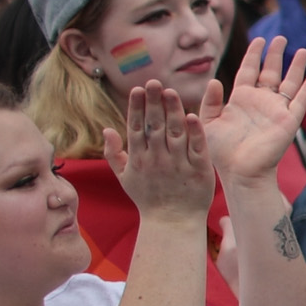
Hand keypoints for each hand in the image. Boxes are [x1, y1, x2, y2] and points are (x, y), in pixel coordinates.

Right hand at [106, 82, 215, 221]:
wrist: (171, 224)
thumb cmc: (147, 199)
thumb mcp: (124, 178)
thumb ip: (113, 153)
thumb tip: (107, 128)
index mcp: (138, 159)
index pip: (136, 127)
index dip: (136, 107)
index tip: (137, 89)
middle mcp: (156, 159)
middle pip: (154, 126)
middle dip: (153, 103)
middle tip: (154, 82)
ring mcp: (178, 165)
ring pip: (174, 133)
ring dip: (172, 111)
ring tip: (171, 92)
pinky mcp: (199, 171)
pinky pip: (196, 149)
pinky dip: (194, 133)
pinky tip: (192, 116)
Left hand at [202, 36, 305, 186]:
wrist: (240, 171)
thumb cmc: (221, 152)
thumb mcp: (207, 122)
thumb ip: (209, 101)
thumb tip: (215, 80)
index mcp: (240, 99)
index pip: (249, 71)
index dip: (254, 55)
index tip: (259, 40)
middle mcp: (260, 102)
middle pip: (270, 72)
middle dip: (275, 54)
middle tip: (280, 37)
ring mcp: (276, 111)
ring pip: (289, 83)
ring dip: (296, 67)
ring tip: (303, 50)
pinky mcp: (288, 121)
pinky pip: (300, 102)